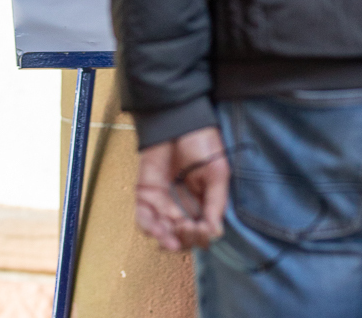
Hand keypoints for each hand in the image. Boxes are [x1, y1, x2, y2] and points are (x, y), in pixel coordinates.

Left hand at [135, 126, 229, 251]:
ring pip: (163, 233)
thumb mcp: (217, 173)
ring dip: (166, 240)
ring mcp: (163, 202)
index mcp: (203, 205)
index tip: (202, 229)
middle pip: (182, 238)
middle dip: (185, 239)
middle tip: (187, 228)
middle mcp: (183, 207)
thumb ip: (216, 202)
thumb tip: (214, 233)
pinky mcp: (145, 193)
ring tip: (169, 238)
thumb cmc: (202, 144)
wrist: (178, 120)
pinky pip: (144, 217)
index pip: (202, 233)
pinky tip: (157, 230)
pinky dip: (149, 227)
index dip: (201, 237)